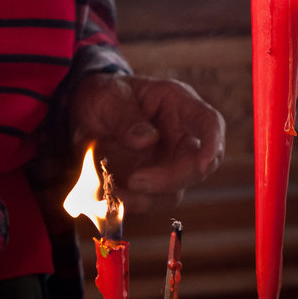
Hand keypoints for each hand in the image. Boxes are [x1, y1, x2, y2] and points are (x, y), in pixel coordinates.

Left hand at [69, 73, 225, 213]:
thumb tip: (148, 140)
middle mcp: (180, 134)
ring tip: (112, 191)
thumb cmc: (104, 95)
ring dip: (147, 197)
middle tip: (135, 181)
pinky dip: (132, 203)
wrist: (84, 112)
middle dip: (171, 179)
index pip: (209, 122)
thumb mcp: (109, 97)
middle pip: (198, 165)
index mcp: (177, 104)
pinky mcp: (151, 181)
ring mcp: (168, 161)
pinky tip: (110, 196)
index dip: (213, 143)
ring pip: (175, 190)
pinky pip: (151, 201)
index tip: (203, 165)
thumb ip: (125, 117)